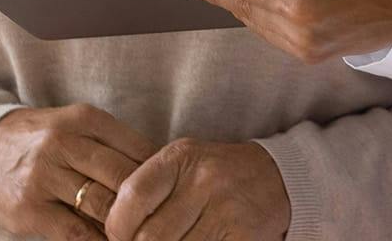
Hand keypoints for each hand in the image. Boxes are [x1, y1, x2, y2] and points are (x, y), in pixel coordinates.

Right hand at [0, 103, 157, 239]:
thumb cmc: (40, 139)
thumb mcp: (75, 125)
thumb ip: (111, 144)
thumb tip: (157, 172)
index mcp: (84, 119)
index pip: (138, 149)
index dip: (159, 176)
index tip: (171, 193)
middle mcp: (64, 144)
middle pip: (124, 178)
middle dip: (146, 202)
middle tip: (161, 217)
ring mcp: (45, 177)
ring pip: (102, 206)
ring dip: (125, 225)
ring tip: (139, 232)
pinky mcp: (30, 209)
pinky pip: (75, 232)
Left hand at [103, 138, 289, 240]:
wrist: (278, 178)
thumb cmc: (218, 176)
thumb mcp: (184, 166)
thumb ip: (149, 190)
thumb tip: (112, 231)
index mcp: (182, 158)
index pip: (133, 196)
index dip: (117, 225)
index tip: (119, 235)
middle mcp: (204, 180)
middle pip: (150, 236)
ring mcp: (226, 210)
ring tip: (176, 240)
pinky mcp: (242, 236)